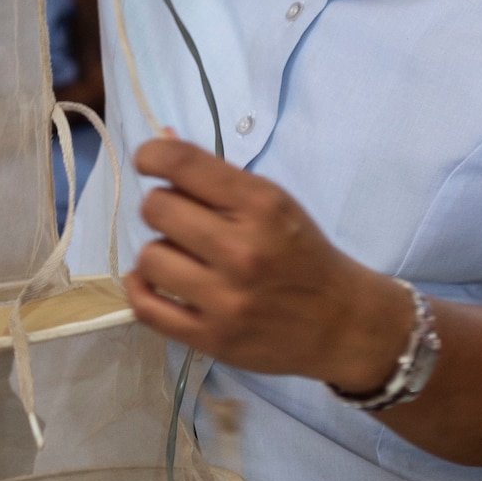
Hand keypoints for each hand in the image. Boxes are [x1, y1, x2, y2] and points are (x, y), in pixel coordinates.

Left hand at [123, 137, 413, 385]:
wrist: (341, 322)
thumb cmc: (303, 254)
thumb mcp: (274, 203)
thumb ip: (218, 178)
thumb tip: (159, 142)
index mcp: (262, 206)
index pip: (182, 164)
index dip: (151, 156)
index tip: (148, 162)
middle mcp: (242, 250)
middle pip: (157, 209)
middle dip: (163, 208)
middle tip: (182, 222)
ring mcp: (226, 299)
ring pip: (149, 257)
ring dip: (159, 253)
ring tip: (182, 258)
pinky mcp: (212, 338)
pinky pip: (146, 308)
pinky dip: (140, 289)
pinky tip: (153, 281)